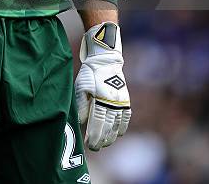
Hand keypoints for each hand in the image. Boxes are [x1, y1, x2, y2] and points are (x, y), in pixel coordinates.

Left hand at [75, 22, 130, 150]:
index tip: (90, 145)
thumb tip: (83, 123)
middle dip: (102, 140)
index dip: (94, 136)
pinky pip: (126, 118)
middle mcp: (113, 103)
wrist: (106, 60)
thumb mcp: (82, 87)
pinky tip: (118, 134)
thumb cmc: (90, 73)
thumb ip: (82, 105)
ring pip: (118, 125)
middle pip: (109, 127)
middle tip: (95, 148)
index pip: (98, 123)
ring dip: (111, 137)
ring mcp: (121, 102)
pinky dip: (122, 127)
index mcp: (101, 99)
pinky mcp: (126, 100)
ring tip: (104, 143)